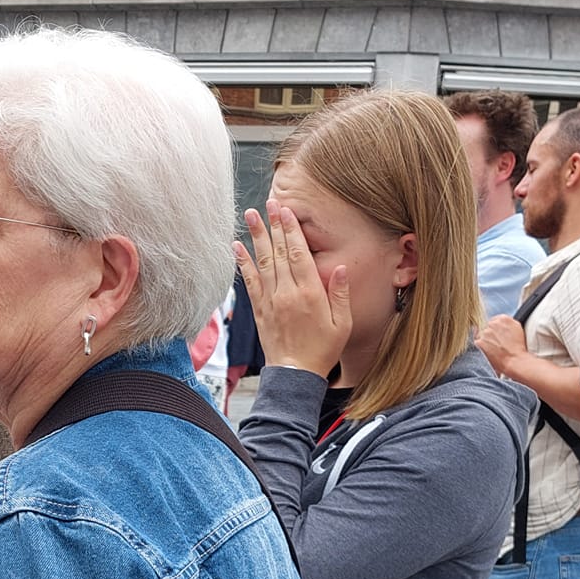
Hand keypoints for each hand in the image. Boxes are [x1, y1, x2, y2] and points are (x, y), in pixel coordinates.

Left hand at [235, 205, 351, 378]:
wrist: (295, 374)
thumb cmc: (322, 350)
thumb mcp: (342, 324)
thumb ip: (341, 295)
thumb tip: (342, 268)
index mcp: (310, 294)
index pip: (299, 254)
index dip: (292, 231)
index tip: (287, 211)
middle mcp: (288, 294)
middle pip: (280, 252)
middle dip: (274, 225)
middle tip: (269, 203)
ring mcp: (271, 301)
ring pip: (263, 262)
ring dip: (256, 237)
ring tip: (250, 215)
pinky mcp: (260, 310)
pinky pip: (249, 282)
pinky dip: (242, 263)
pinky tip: (237, 247)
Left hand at [476, 314, 528, 380]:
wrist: (516, 361)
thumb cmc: (518, 348)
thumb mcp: (517, 329)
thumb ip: (506, 323)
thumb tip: (497, 322)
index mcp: (503, 319)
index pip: (493, 321)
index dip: (496, 330)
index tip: (499, 337)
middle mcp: (493, 323)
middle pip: (486, 327)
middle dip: (490, 335)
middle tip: (497, 344)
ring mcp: (486, 332)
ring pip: (481, 335)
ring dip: (485, 341)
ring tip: (494, 349)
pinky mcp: (480, 342)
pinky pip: (477, 343)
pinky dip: (482, 348)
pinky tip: (490, 352)